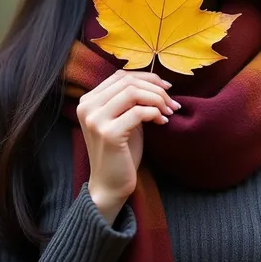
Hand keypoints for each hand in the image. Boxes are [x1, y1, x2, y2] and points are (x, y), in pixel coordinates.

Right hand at [76, 69, 180, 222]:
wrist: (109, 185)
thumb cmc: (121, 152)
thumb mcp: (123, 118)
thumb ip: (130, 99)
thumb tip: (157, 81)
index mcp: (88, 100)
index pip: (121, 76)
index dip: (147, 78)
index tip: (167, 87)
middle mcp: (87, 107)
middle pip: (128, 82)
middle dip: (156, 89)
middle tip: (172, 103)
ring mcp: (95, 119)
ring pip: (133, 93)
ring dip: (157, 99)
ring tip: (169, 111)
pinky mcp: (108, 133)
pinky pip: (138, 112)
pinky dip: (154, 113)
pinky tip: (162, 122)